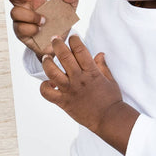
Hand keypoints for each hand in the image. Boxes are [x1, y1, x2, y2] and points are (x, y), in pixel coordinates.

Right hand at [7, 0, 78, 56]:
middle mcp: (25, 6)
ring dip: (30, 15)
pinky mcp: (20, 33)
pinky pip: (19, 28)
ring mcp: (20, 19)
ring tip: (44, 21)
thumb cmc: (60, 23)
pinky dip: (31, 28)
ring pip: (14, 12)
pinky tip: (40, 30)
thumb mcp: (70, 8)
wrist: (59, 45)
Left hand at [41, 33, 137, 153]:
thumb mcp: (110, 80)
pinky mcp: (63, 102)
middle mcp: (79, 79)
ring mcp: (69, 90)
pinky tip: (47, 83)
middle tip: (54, 38)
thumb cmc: (111, 100)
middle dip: (57, 44)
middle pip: (64, 56)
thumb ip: (102, 66)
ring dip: (47, 62)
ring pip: (52, 72)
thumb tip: (99, 54)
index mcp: (91, 72)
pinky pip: (47, 93)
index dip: (74, 41)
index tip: (72, 37)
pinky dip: (43, 87)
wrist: (109, 119)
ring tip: (46, 57)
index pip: (80, 50)